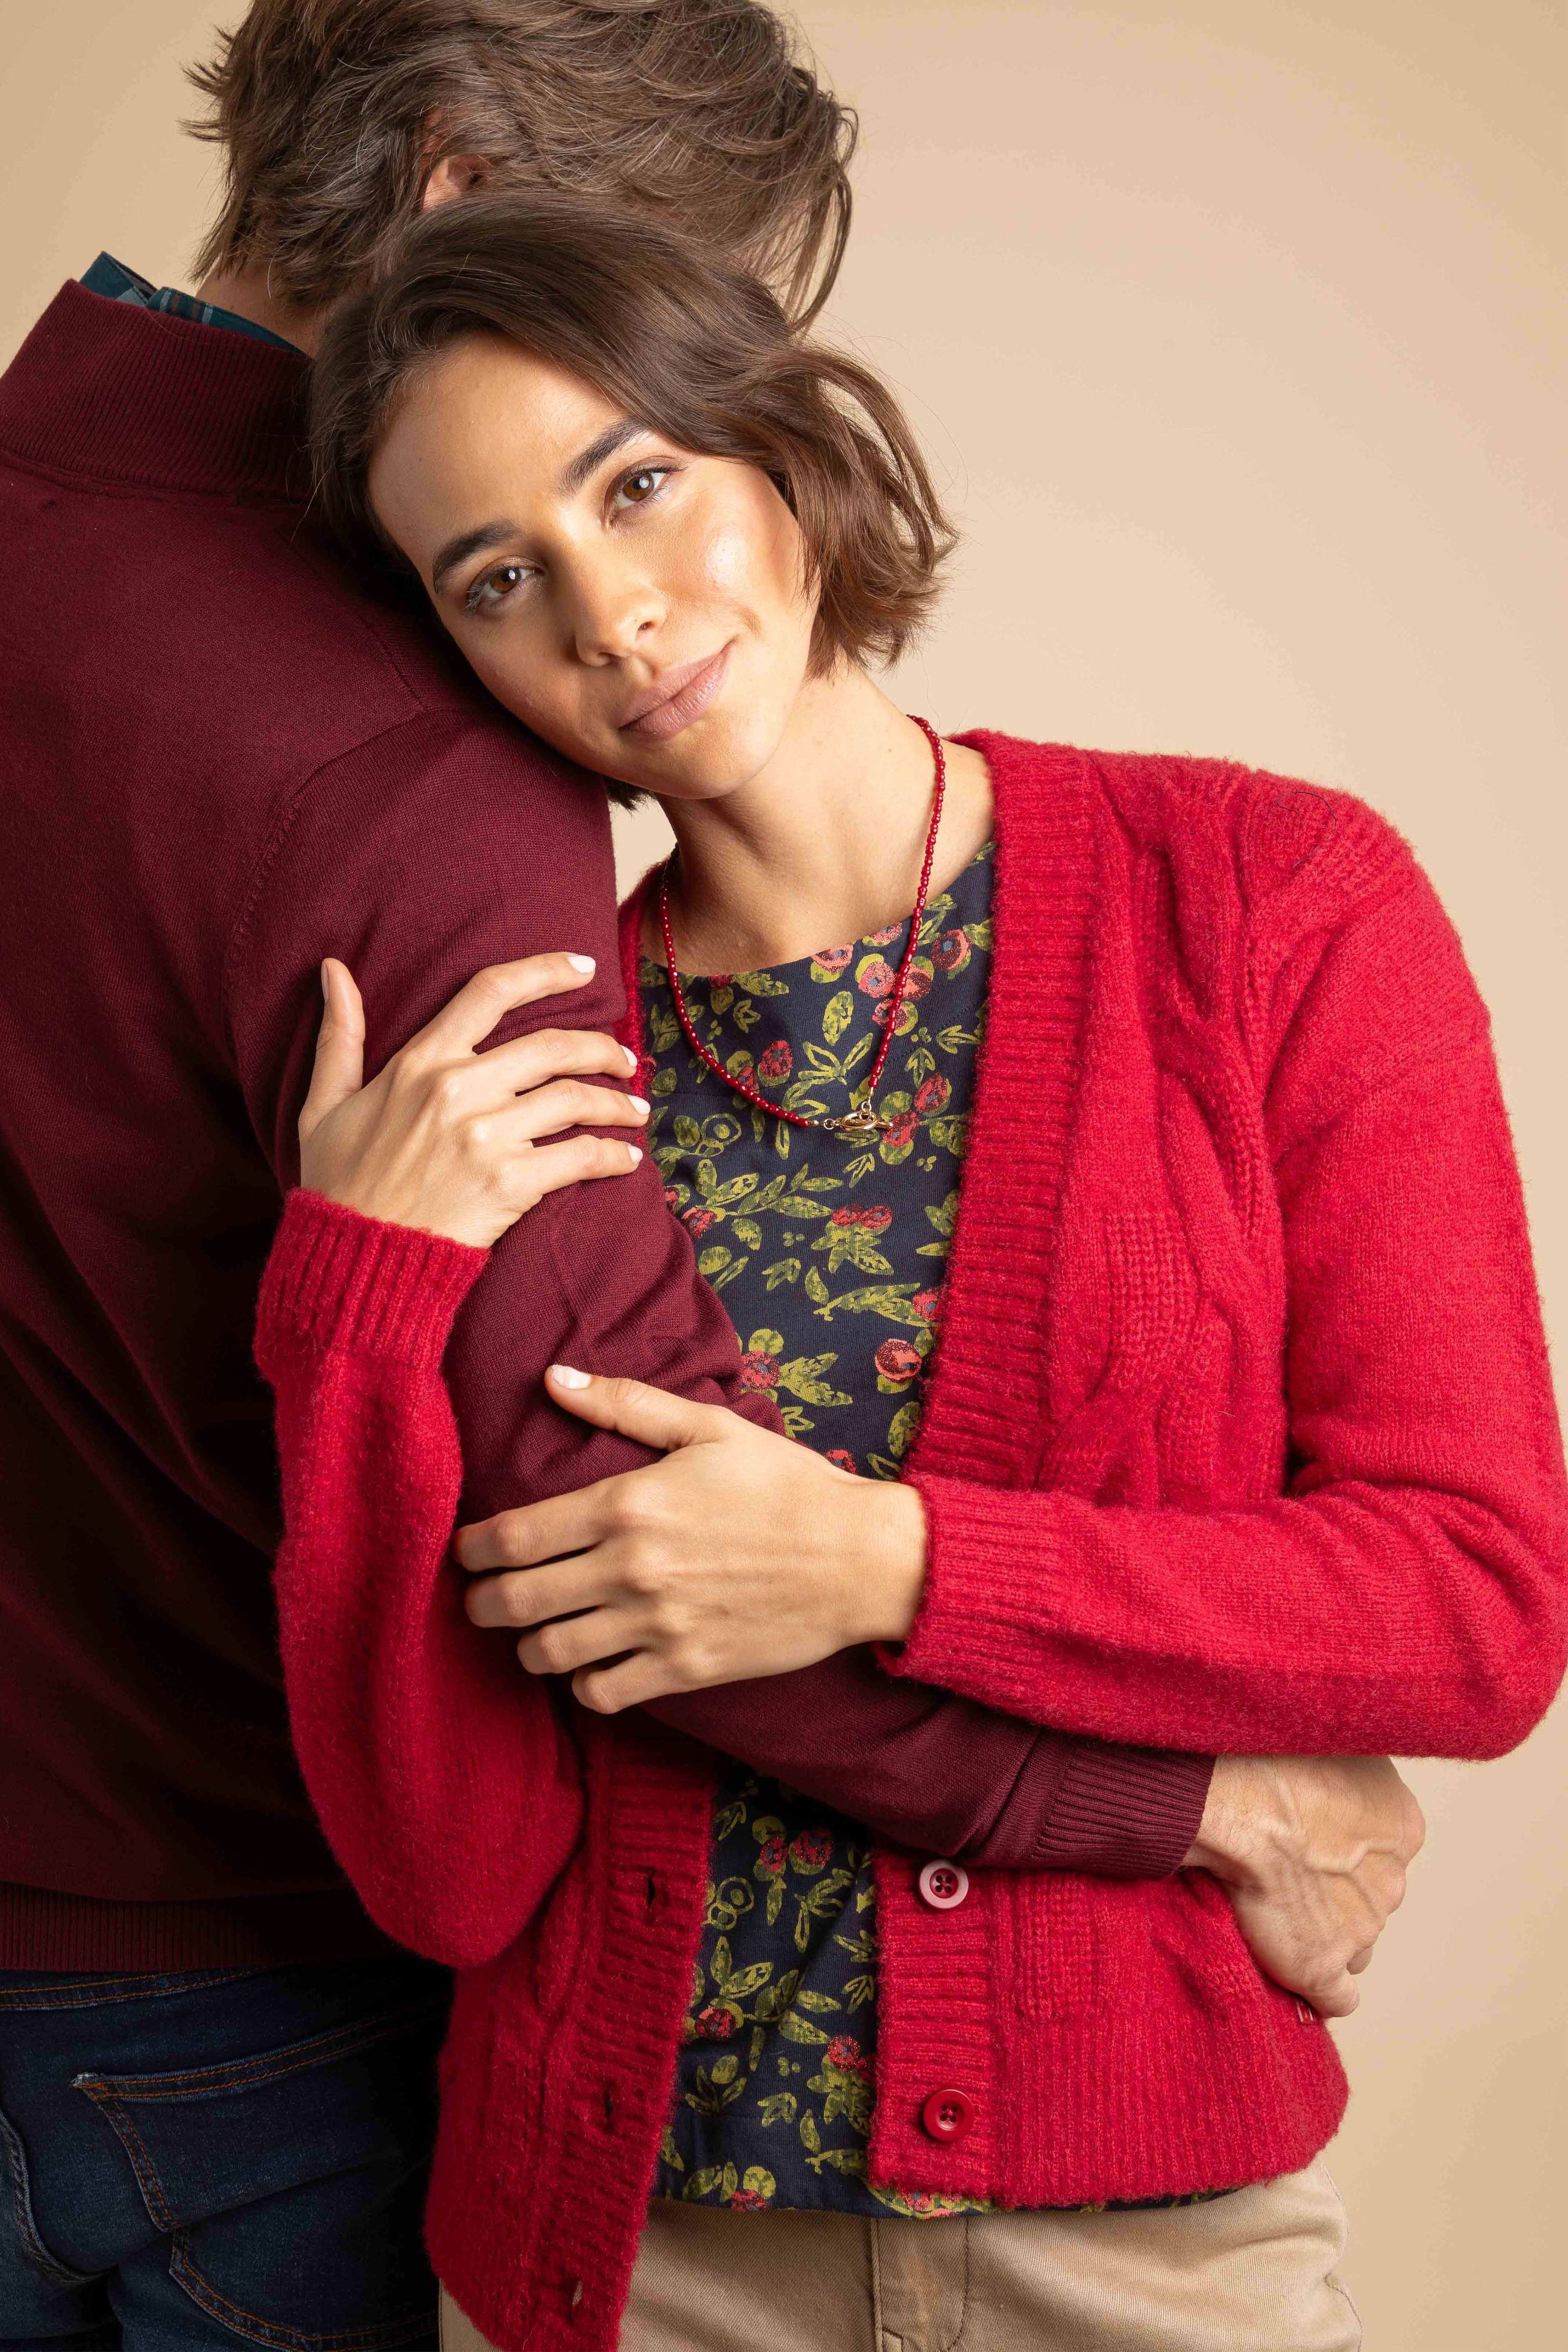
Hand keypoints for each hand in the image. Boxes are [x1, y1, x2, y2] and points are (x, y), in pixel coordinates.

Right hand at [299, 953, 647, 1246]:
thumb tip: (333, 968)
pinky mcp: (510, 1184)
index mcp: (420, 1062)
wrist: (355, 1259)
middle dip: (601, 1048)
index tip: (584, 969)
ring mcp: (486, 1137)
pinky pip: (580, 1157)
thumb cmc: (338, 1183)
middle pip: (553, 1047)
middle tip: (624, 1058)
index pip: (491, 992)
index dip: (545, 971)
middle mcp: (458, 1089)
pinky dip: (613, 1156)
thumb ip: (340, 1035)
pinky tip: (627, 1158)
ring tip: (635, 1109)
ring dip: (616, 1103)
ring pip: (575, 1099)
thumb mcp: (324, 1103)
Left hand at [458, 1367, 927, 1711]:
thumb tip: (551, 1378)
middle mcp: (631, 1569)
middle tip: (480, 1600)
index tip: (468, 1552)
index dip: (474, 1550)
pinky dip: (583, 1684)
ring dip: (529, 1645)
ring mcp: (656, 1625)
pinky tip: (590, 1664)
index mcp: (627, 1504)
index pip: (514, 1537)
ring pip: (550, 1653)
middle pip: (516, 1601)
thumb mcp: (708, 1428)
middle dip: (482, 1603)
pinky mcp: (685, 1669)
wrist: (859, 1558)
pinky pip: (603, 1692)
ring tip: (533, 1633)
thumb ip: (623, 1403)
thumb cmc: (785, 1486)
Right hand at [1185, 1755, 1424, 2016]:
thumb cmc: (1272, 1761)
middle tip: (1286, 1870)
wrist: (1241, 1806)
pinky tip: (1297, 1975)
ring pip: (1350, 1942)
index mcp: (1402, 1826)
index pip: (1383, 1852)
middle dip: (1335, 1892)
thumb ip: (1345, 1778)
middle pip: (1368, 1898)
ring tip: (1272, 1908)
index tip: (1309, 1839)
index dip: (1343, 1849)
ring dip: (1321, 1933)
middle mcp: (1392, 1880)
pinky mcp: (1323, 1968)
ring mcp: (1362, 1928)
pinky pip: (1337, 1998)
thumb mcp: (1330, 1744)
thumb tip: (1327, 1789)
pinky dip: (1320, 1991)